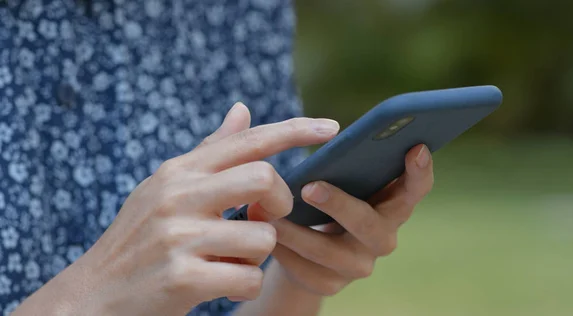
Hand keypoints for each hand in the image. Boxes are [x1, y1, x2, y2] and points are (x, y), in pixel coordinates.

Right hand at [13, 103, 339, 315]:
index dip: (294, 131)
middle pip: (264, 179)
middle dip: (279, 203)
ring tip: (227, 260)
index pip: (248, 141)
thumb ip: (210, 152)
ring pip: (263, 237)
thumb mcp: (166, 188)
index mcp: (178, 171)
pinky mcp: (182, 278)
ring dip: (256, 256)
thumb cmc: (139, 240)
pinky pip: (249, 278)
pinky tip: (219, 285)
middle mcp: (177, 196)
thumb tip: (243, 109)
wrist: (92, 297)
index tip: (332, 128)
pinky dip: (244, 286)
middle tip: (265, 218)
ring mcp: (178, 237)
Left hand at [271, 144, 433, 296]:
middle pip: (369, 224)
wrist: (306, 244)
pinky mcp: (330, 285)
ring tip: (265, 211)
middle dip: (340, 205)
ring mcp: (358, 265)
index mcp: (392, 205)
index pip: (416, 189)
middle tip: (310, 187)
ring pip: (329, 252)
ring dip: (296, 231)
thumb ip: (340, 157)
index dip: (420, 171)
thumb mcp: (337, 176)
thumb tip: (319, 126)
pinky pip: (305, 270)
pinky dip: (282, 251)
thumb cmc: (326, 197)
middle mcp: (382, 238)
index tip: (415, 147)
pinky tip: (264, 234)